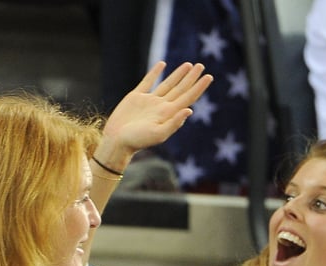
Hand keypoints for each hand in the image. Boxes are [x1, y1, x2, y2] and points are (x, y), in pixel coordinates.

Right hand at [97, 61, 212, 167]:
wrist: (116, 141)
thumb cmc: (137, 141)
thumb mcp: (157, 135)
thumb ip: (174, 123)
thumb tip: (189, 110)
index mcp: (168, 114)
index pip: (188, 97)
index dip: (199, 87)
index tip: (209, 76)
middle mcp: (161, 106)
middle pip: (181, 89)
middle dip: (191, 78)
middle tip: (201, 66)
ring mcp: (149, 101)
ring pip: (167, 84)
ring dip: (178, 74)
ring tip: (189, 65)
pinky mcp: (136, 97)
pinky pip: (148, 81)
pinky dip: (155, 72)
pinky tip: (162, 64)